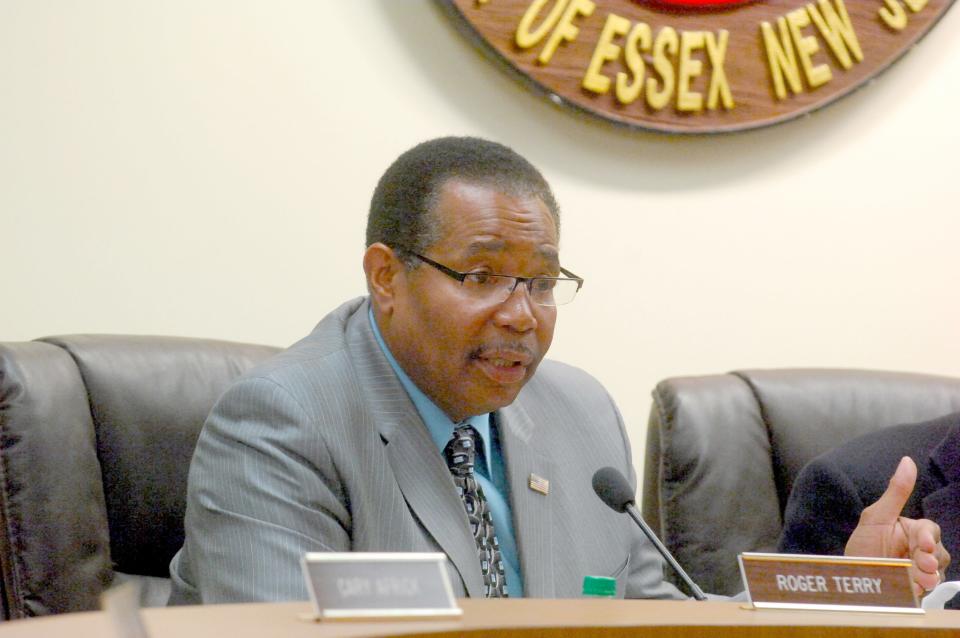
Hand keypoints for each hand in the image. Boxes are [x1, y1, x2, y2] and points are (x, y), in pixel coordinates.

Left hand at [844, 456, 949, 594]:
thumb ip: (896, 491)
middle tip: (923, 564)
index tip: (922, 544)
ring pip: (937, 571)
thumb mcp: (876, 517)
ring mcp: (920, 570)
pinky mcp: (916, 589)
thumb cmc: (862, 544)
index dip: (928, 536)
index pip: (930, 529)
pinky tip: (915, 589)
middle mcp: (919, 550)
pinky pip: (928, 589)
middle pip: (938, 551)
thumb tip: (907, 461)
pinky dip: (923, 589)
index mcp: (911, 531)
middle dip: (931, 558)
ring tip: (920, 579)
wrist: (848, 574)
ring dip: (931, 575)